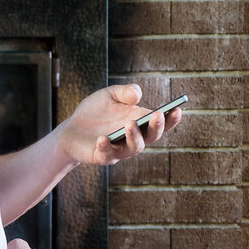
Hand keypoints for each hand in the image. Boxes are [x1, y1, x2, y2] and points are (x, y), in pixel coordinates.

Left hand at [59, 84, 181, 165]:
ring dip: (134, 136)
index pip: (161, 123)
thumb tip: (137, 94)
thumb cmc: (95, 112)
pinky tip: (102, 138)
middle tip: (157, 115)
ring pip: (134, 148)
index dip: (171, 118)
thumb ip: (124, 92)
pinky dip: (106, 146)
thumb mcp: (109, 96)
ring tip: (129, 124)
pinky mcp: (102, 156)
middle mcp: (134, 138)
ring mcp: (119, 149)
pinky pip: (107, 154)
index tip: (177, 109)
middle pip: (151, 136)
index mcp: (140, 122)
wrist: (71, 129)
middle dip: (156, 126)